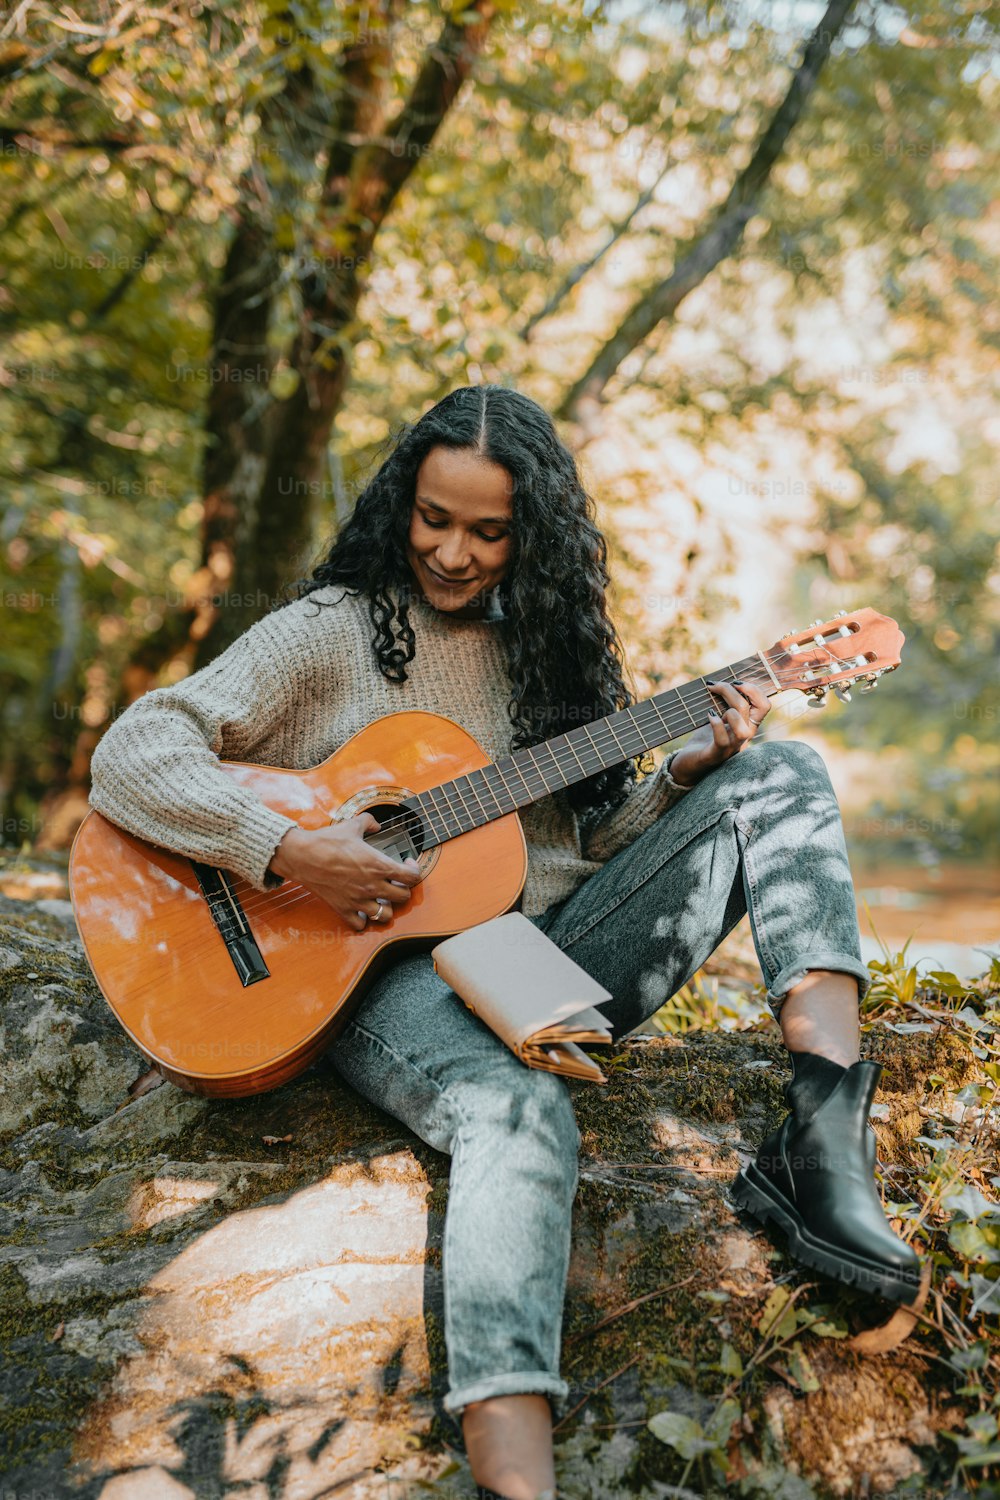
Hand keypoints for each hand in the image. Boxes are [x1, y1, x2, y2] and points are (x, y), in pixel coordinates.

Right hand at [268, 812, 420, 931]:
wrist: (302, 856)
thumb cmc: (327, 841)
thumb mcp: (352, 825)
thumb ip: (369, 822)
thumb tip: (375, 824)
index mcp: (379, 865)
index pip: (412, 877)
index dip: (414, 869)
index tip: (407, 864)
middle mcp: (372, 886)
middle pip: (403, 897)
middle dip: (402, 888)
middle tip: (395, 881)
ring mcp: (358, 900)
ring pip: (385, 915)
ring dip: (386, 907)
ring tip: (381, 898)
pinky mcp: (343, 908)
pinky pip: (361, 924)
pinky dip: (364, 919)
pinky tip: (362, 909)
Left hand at [668, 679, 770, 787]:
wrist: (688, 763)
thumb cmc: (703, 737)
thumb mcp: (717, 716)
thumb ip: (724, 702)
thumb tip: (720, 680)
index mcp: (746, 725)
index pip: (765, 706)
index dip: (754, 689)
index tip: (735, 681)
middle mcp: (743, 737)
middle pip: (751, 710)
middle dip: (732, 691)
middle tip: (713, 685)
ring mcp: (731, 748)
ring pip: (743, 730)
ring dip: (729, 710)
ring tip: (713, 706)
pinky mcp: (715, 756)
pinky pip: (723, 741)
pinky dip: (716, 725)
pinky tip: (709, 716)